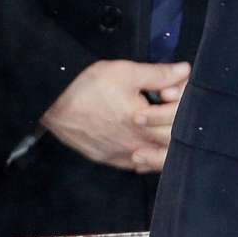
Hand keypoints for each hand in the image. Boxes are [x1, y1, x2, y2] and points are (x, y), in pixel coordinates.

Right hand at [41, 60, 188, 171]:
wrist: (52, 101)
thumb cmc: (88, 85)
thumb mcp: (127, 72)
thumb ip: (159, 75)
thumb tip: (185, 71)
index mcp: (142, 125)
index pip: (178, 128)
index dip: (183, 112)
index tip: (174, 99)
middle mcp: (132, 145)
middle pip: (169, 147)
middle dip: (175, 129)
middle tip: (169, 113)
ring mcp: (118, 155)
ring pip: (153, 160)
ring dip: (162, 147)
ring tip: (161, 129)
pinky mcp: (105, 158)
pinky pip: (134, 165)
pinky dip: (145, 156)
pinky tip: (146, 144)